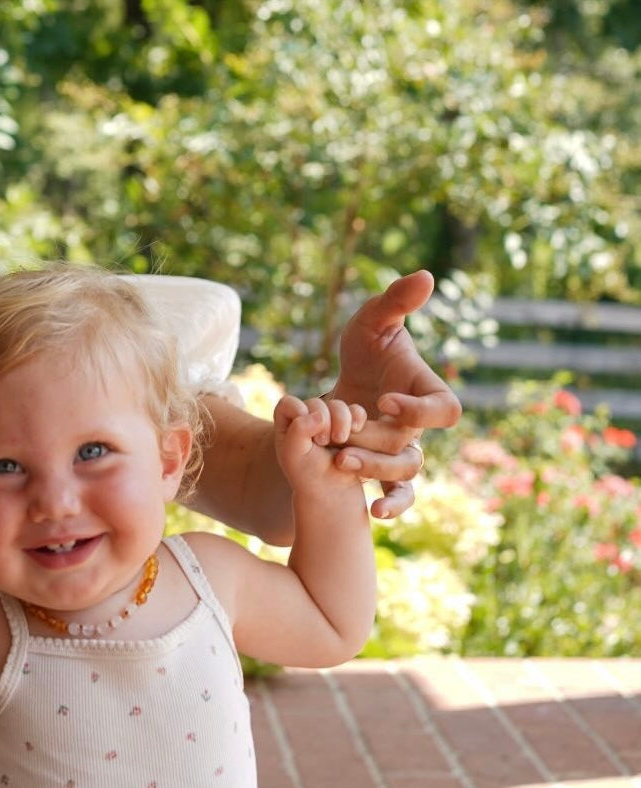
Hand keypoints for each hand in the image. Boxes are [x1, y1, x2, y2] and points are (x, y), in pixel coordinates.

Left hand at [273, 395, 367, 489]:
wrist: (332, 490)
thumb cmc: (308, 474)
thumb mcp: (294, 455)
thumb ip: (298, 430)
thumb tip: (320, 415)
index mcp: (287, 423)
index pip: (289, 403)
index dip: (299, 412)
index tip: (308, 433)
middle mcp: (306, 417)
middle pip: (316, 403)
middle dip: (323, 420)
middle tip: (323, 442)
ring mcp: (329, 419)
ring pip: (338, 405)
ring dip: (342, 420)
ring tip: (340, 440)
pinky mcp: (349, 424)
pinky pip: (356, 411)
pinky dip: (358, 417)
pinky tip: (356, 430)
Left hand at [328, 271, 460, 518]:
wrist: (342, 382)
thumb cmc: (365, 349)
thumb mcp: (372, 321)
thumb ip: (396, 301)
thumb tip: (426, 276)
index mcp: (428, 392)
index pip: (446, 409)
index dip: (421, 410)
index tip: (384, 400)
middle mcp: (420, 428)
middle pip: (416, 448)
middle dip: (381, 448)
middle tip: (346, 445)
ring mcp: (402, 452)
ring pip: (406, 475)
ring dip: (376, 475)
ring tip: (342, 465)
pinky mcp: (381, 470)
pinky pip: (400, 495)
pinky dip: (392, 506)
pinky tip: (372, 512)